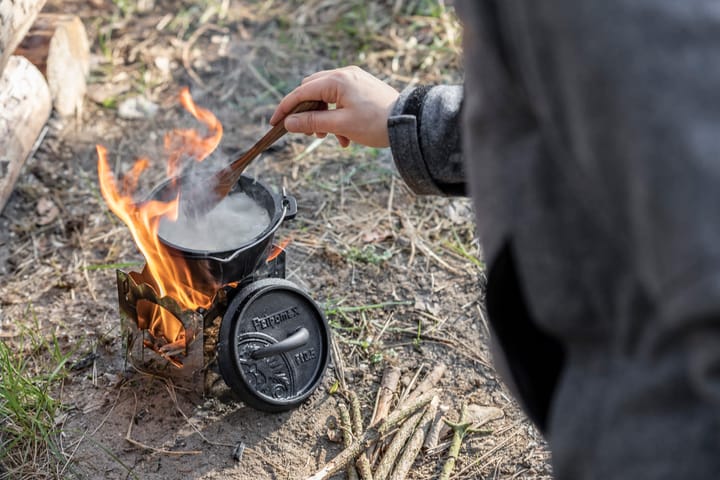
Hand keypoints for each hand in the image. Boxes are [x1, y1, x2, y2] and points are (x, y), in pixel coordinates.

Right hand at [270, 66, 399, 147]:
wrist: (408, 122)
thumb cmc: (375, 123)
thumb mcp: (340, 125)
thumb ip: (312, 123)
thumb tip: (289, 123)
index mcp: (337, 80)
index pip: (301, 92)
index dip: (286, 109)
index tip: (275, 123)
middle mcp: (344, 74)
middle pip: (312, 91)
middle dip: (308, 113)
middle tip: (308, 133)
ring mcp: (355, 80)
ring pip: (327, 97)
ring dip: (324, 118)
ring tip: (332, 138)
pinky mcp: (363, 88)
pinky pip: (341, 100)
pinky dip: (338, 117)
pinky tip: (346, 137)